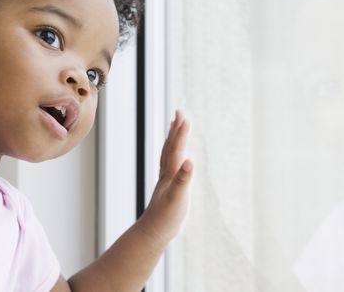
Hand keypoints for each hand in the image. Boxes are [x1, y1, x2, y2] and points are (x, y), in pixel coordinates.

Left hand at [139, 110, 192, 245]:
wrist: (153, 232)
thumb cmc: (166, 217)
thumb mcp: (178, 199)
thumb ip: (184, 180)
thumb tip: (190, 161)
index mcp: (170, 173)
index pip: (176, 148)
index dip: (181, 133)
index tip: (184, 116)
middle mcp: (166, 173)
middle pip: (170, 146)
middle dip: (175, 129)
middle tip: (178, 111)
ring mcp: (166, 179)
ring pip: (168, 153)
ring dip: (172, 138)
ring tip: (174, 126)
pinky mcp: (167, 186)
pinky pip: (169, 163)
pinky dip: (172, 153)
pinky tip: (176, 155)